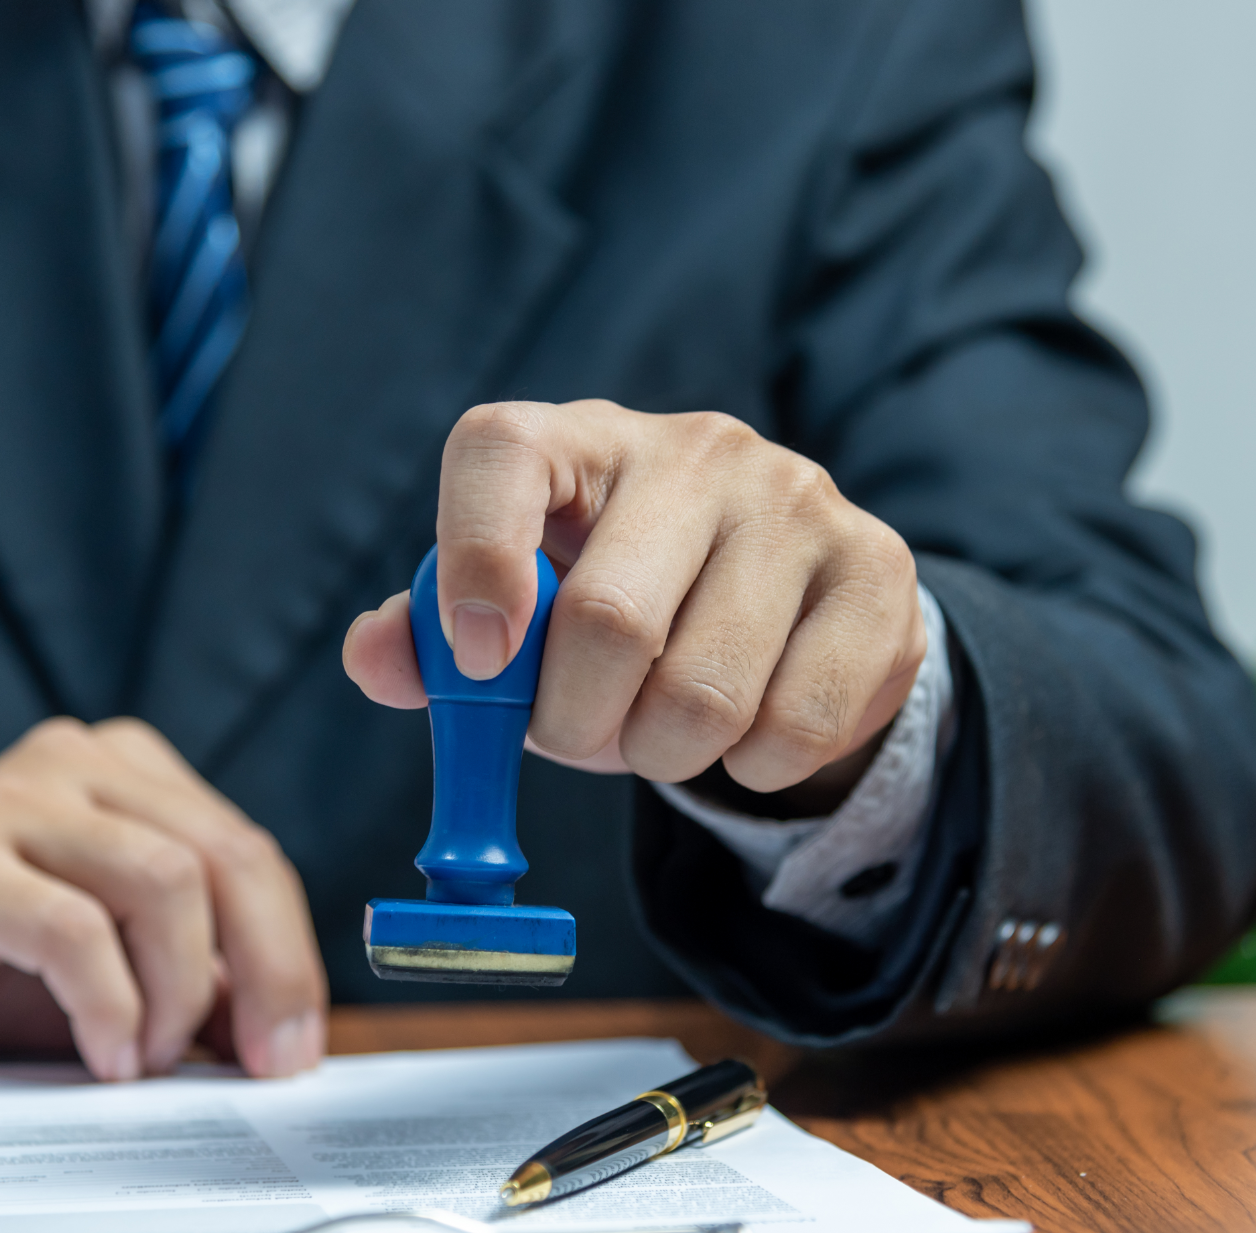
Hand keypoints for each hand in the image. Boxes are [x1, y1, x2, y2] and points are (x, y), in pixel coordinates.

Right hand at [0, 718, 325, 1080]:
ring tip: (150, 1057)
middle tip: (264, 1063)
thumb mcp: (112, 964)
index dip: (289, 953)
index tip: (296, 1044)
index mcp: (130, 769)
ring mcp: (13, 800)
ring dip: (177, 990)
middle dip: (266, 971)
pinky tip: (106, 1054)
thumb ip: (195, 978)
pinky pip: (72, 929)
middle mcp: (77, 763)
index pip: (248, 852)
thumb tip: (285, 1036)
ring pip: (164, 880)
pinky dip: (108, 1003)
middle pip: (224, 857)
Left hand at [344, 400, 925, 796]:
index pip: (501, 454)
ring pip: (706, 693)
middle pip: (609, 618)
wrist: (787, 599)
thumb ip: (433, 638)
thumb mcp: (522, 614)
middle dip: (575, 722)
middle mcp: (696, 449)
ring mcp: (799, 500)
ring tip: (663, 732)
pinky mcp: (879, 570)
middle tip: (579, 735)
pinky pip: (797, 725)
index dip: (472, 561)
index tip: (476, 662)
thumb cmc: (623, 602)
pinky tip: (747, 730)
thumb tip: (376, 658)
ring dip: (663, 756)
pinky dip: (752, 768)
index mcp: (581, 440)